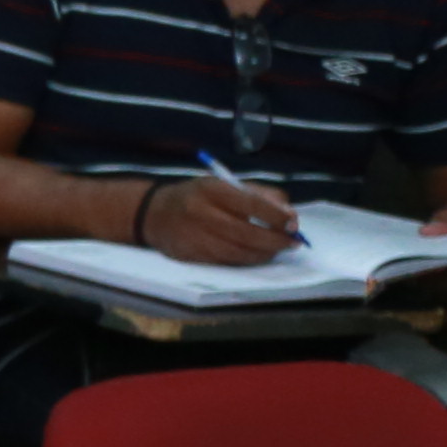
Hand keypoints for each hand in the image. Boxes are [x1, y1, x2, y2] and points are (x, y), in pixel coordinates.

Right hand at [142, 173, 296, 266]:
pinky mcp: (189, 255)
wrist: (153, 213)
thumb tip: (289, 216)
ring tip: (276, 249)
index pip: (251, 204)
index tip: (293, 224)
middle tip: (293, 242)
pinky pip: (225, 262)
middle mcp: (200, 213)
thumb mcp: (225, 185)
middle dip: (275, 240)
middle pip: (247, 234)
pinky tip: (254, 254)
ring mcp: (193, 237)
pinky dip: (245, 259)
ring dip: (263, 253)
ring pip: (238, 252)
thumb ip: (259, 195)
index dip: (276, 216)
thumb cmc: (199, 196)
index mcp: (211, 190)